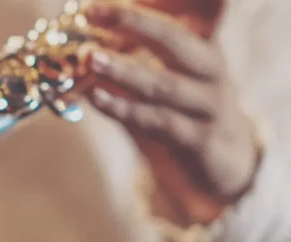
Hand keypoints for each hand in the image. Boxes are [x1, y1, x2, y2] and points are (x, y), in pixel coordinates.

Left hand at [83, 1, 260, 223]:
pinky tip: (97, 98)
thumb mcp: (164, 86)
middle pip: (176, 41)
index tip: (93, 8)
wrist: (225, 162)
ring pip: (164, 84)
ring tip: (90, 59)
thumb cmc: (184, 115)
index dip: (134, 14)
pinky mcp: (202, 140)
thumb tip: (81, 52)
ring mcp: (211, 107)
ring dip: (123, 71)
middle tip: (93, 16)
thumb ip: (130, 70)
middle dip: (135, 25)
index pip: (171, 24)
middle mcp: (212, 74)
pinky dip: (125, 108)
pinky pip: (159, 121)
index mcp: (204, 53)